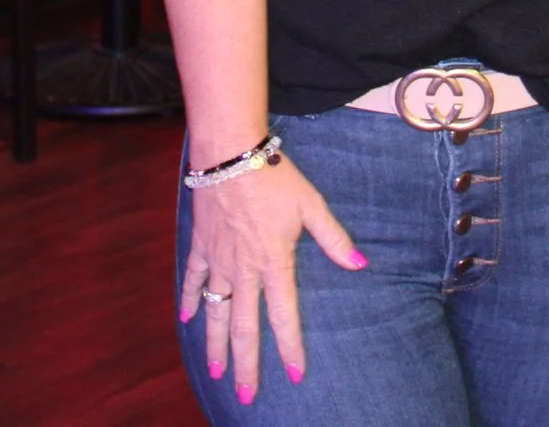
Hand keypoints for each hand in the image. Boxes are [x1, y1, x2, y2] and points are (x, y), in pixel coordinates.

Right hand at [179, 155, 364, 402]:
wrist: (229, 154)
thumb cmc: (275, 177)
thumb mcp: (311, 205)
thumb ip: (334, 238)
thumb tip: (360, 263)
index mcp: (273, 262)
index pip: (283, 315)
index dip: (289, 347)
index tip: (294, 374)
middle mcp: (244, 269)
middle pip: (244, 326)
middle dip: (246, 364)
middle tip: (247, 395)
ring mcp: (219, 259)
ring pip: (216, 312)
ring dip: (215, 344)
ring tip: (216, 372)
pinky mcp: (202, 245)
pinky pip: (195, 279)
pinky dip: (191, 299)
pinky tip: (188, 319)